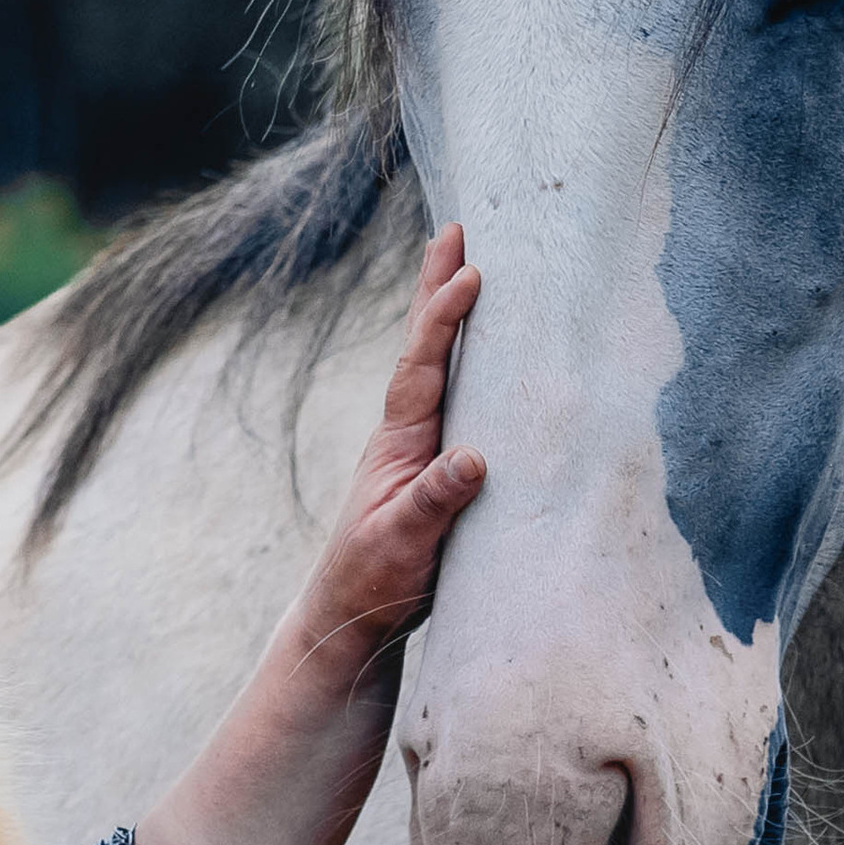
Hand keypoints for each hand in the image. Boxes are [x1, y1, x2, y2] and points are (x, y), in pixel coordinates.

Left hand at [295, 223, 484, 675]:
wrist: (353, 615)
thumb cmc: (374, 581)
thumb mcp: (403, 543)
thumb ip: (434, 502)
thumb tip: (474, 459)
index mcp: (399, 440)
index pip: (422, 366)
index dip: (443, 319)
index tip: (468, 276)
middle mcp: (408, 430)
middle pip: (424, 346)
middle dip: (437, 287)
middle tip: (457, 230)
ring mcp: (421, 445)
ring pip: (439, 366)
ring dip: (452, 314)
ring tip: (469, 264)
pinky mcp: (437, 464)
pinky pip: (458, 397)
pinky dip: (470, 361)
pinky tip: (490, 349)